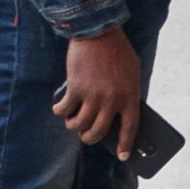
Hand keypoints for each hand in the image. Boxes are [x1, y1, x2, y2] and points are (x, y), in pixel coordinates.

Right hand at [49, 26, 142, 155]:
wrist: (98, 32)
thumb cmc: (116, 51)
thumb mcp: (131, 72)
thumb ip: (126, 93)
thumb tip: (116, 115)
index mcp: (130, 96)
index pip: (130, 128)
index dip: (126, 144)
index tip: (123, 156)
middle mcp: (112, 100)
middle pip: (99, 131)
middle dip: (90, 138)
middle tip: (86, 136)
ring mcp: (93, 96)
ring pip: (80, 125)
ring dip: (74, 127)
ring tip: (72, 122)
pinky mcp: (75, 89)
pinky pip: (65, 110)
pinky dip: (60, 112)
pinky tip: (58, 110)